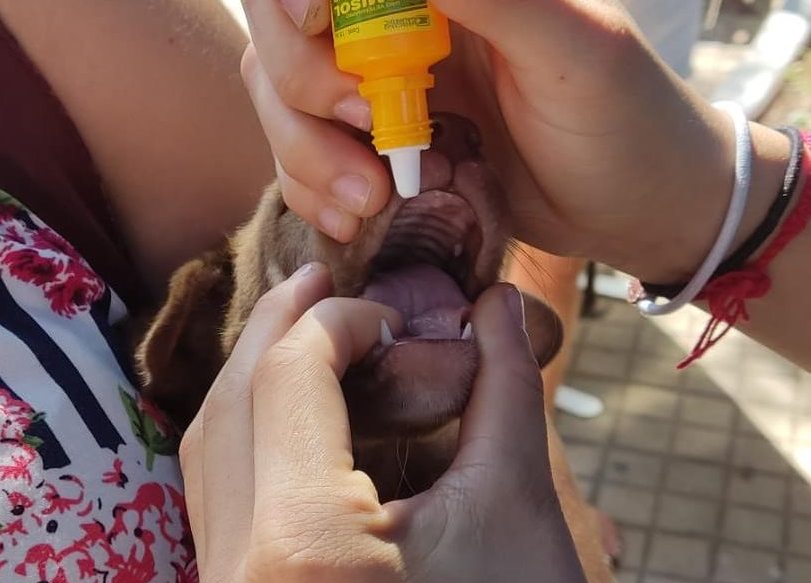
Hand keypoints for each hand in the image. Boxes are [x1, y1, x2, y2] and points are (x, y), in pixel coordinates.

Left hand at [179, 264, 617, 582]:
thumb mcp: (520, 510)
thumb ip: (506, 386)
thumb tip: (500, 297)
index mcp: (303, 547)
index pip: (290, 379)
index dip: (339, 321)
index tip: (396, 312)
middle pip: (229, 406)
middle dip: (278, 330)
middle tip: (324, 283)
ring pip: (209, 454)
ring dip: (254, 383)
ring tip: (308, 337)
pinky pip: (217, 507)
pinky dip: (249, 444)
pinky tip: (294, 418)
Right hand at [239, 0, 788, 284]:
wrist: (637, 211)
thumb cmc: (625, 123)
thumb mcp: (572, 47)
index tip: (311, 25)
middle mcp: (402, 28)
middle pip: (283, 31)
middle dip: (305, 87)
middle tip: (367, 135)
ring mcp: (384, 92)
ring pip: (282, 99)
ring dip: (307, 154)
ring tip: (371, 201)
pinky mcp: (379, 153)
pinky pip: (303, 161)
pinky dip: (312, 193)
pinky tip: (356, 220)